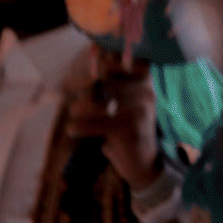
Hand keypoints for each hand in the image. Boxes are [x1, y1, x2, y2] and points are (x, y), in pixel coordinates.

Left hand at [65, 50, 162, 188]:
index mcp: (145, 79)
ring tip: (77, 121)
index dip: (101, 66)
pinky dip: (76, 128)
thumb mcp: (126, 102)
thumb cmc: (129, 127)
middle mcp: (145, 90)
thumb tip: (88, 69)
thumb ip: (110, 85)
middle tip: (79, 110)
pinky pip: (87, 124)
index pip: (116, 60)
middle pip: (98, 84)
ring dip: (76, 113)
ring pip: (89, 103)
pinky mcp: (126, 128)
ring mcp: (137, 108)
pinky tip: (77, 132)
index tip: (94, 79)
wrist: (144, 162)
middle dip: (83, 98)